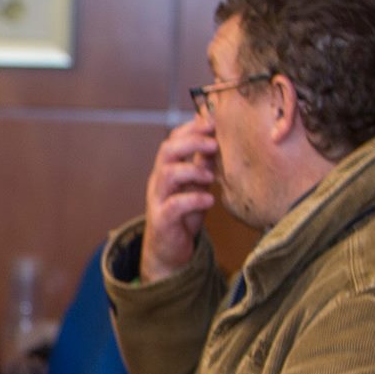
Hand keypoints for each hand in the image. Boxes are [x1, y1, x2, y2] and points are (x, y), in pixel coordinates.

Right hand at [140, 118, 217, 282]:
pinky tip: (209, 200)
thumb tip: (216, 141)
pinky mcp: (162, 219)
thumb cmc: (184, 216)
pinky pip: (174, 205)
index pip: (173, 140)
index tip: (212, 122)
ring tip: (210, 176)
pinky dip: (193, 199)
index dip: (191, 129)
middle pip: (166, 151)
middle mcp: (159, 181)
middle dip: (191, 142)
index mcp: (167, 169)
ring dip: (192, 170)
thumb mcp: (197, 187)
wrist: (169, 251)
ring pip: (167, 174)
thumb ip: (203, 166)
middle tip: (213, 143)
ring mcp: (158, 199)